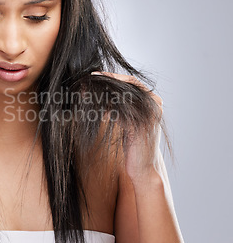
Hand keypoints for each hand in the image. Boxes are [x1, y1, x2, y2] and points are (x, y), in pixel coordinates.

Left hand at [91, 71, 164, 187]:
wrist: (142, 168)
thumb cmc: (132, 143)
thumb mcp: (125, 119)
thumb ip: (117, 105)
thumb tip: (95, 89)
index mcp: (153, 99)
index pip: (131, 80)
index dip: (113, 76)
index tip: (95, 74)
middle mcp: (155, 104)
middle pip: (126, 86)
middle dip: (105, 84)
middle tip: (87, 82)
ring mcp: (149, 114)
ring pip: (121, 98)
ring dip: (102, 96)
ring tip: (87, 94)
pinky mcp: (140, 126)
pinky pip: (119, 113)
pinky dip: (106, 111)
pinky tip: (96, 112)